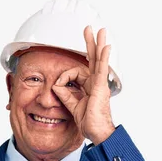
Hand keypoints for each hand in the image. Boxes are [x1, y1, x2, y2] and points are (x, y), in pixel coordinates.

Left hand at [52, 26, 114, 144]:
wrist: (97, 132)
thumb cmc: (88, 122)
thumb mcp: (71, 105)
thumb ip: (64, 94)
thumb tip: (55, 85)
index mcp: (89, 86)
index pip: (76, 72)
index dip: (64, 76)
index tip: (58, 84)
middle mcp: (96, 83)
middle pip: (93, 59)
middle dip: (90, 43)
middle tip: (89, 29)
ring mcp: (100, 84)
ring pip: (99, 60)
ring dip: (99, 44)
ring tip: (101, 30)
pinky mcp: (101, 87)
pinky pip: (102, 69)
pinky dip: (104, 57)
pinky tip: (106, 47)